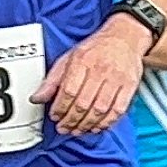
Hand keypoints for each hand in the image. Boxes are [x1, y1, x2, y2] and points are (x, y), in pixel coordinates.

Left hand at [38, 16, 149, 135]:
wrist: (125, 37)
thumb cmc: (95, 49)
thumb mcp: (68, 58)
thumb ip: (52, 80)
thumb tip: (37, 98)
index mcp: (82, 61)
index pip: (68, 91)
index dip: (60, 108)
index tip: (55, 116)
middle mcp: (100, 70)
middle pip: (83, 103)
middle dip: (71, 120)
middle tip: (64, 127)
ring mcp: (117, 79)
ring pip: (99, 110)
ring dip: (86, 125)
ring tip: (77, 129)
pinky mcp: (129, 86)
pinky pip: (117, 111)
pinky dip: (106, 123)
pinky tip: (96, 126)